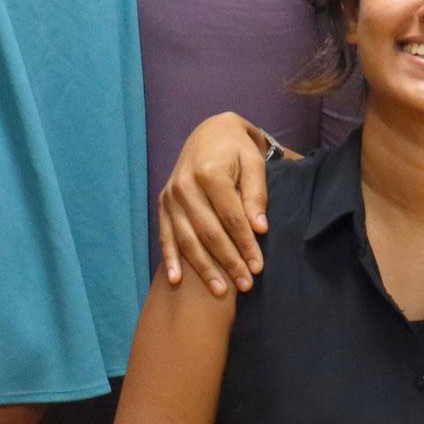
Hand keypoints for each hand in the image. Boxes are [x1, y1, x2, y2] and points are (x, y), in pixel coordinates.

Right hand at [158, 112, 290, 294]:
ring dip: (203, 268)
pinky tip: (176, 281)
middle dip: (228, 261)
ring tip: (220, 291)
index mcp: (210, 173)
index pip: (231, 217)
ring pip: (187, 239)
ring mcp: (171, 196)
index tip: (258, 267)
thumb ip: (256, 194)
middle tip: (245, 285)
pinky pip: (166, 235)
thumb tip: (260, 229)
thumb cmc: (236, 148)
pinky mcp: (163, 204)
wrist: (208, 131)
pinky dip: (171, 259)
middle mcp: (185, 185)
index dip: (245, 244)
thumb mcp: (253, 162)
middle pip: (209, 232)